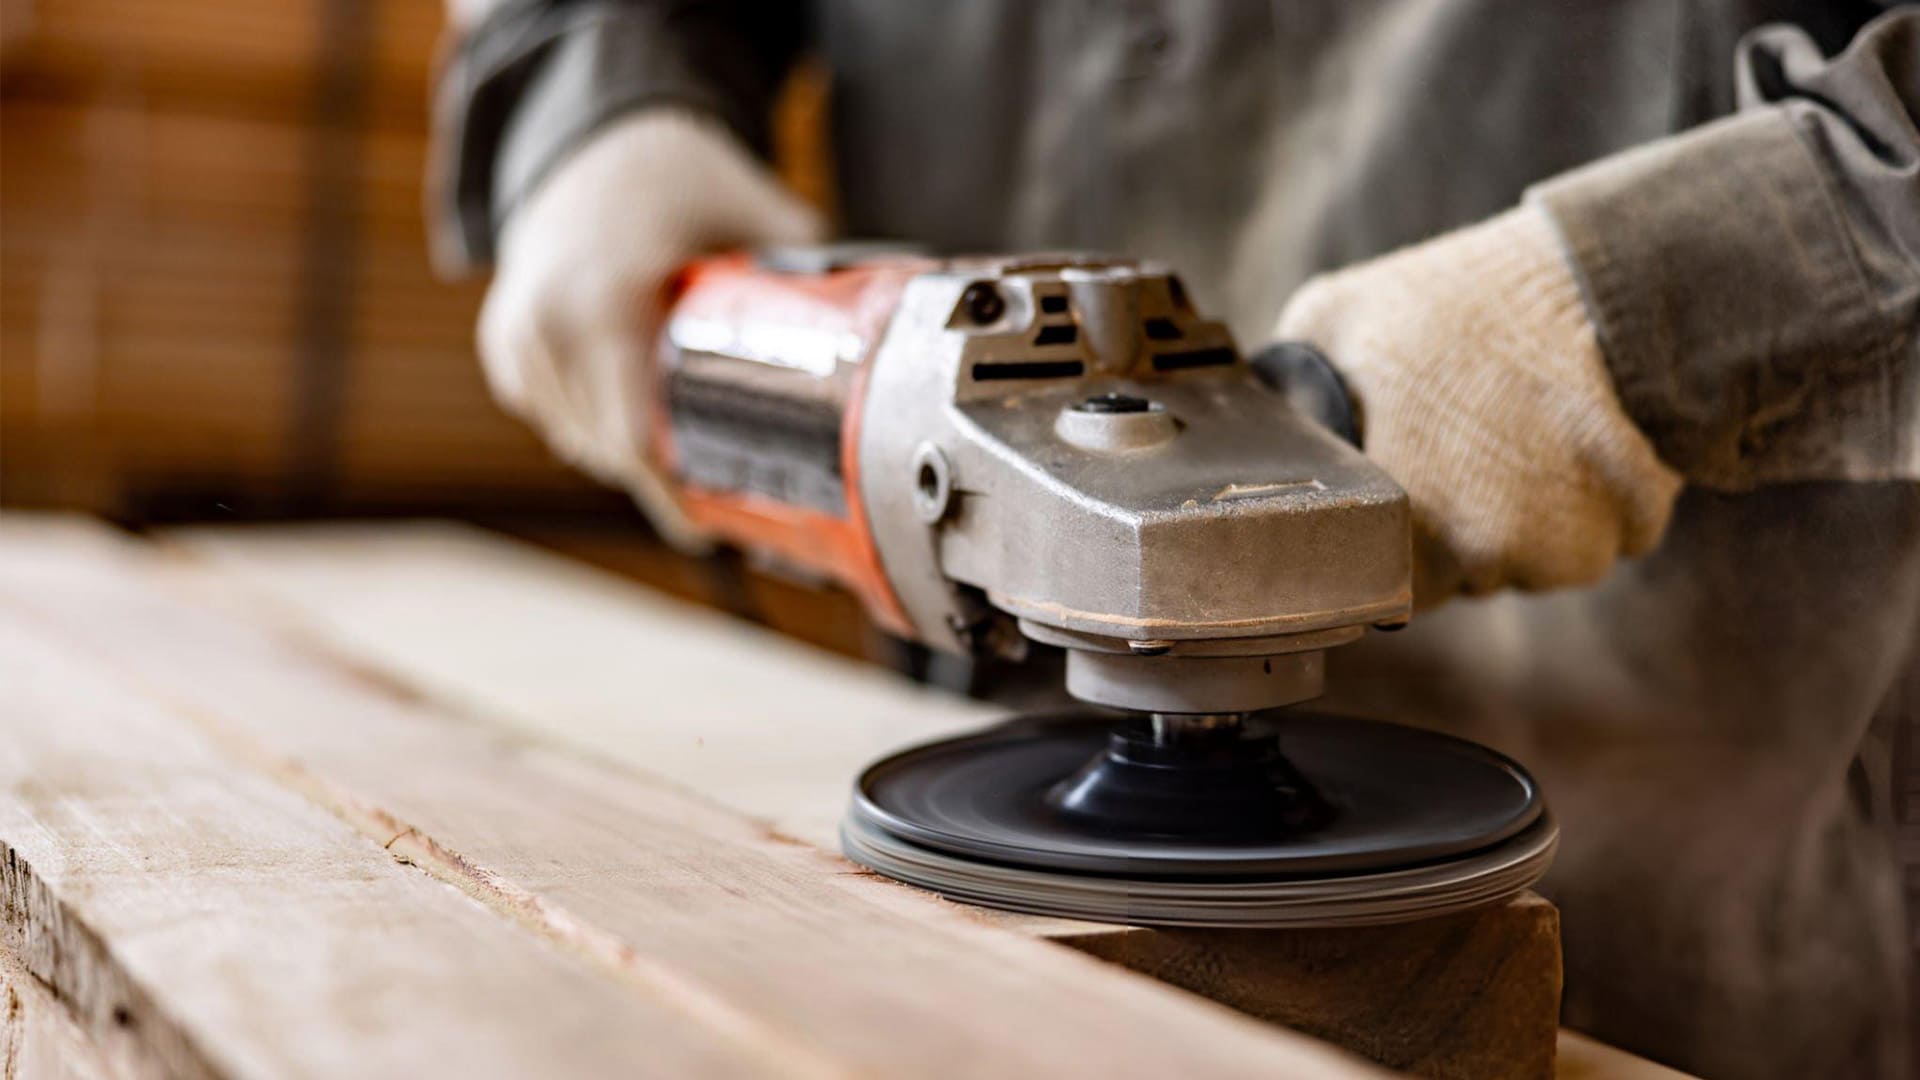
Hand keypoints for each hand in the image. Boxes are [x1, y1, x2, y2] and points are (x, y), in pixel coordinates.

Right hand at [479, 109, 823, 548]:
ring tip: (685, 440)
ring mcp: (517, 342)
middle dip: (667, 475)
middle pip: (612, 452)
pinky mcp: (505, 350)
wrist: (586, 139)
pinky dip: (597, 424)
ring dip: (631, 452)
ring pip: (582, 442)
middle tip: (724, 487)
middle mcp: (546, 329)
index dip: (673, 498)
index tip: (713, 529)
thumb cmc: (674, 172)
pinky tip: (639, 405)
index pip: (632, 440)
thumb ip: (803, 265)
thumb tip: (876, 326)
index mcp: (600, 304)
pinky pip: (558, 417)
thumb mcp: (751, 207)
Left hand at [1274, 205, 1681, 607]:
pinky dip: (1585, 506)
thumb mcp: (1338, 320)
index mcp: (1396, 513)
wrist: (1605, 282)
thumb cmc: (1468, 301)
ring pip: (1524, 563)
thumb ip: (1296, 392)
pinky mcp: (1625, 535)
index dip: (1383, 543)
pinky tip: (1572, 444)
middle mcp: (1474, 551)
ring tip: (1520, 435)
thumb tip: (1270, 420)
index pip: (1376, 581)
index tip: (1397, 498)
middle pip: (1455, 576)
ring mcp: (1554, 551)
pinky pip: (1589, 542)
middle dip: (1453, 528)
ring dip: (1521, 520)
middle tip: (1462, 446)